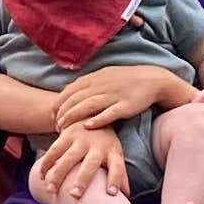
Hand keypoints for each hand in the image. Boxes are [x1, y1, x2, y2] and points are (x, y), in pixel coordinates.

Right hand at [28, 119, 129, 203]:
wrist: (92, 112)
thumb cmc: (106, 142)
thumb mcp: (116, 154)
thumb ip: (120, 174)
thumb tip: (126, 195)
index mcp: (113, 151)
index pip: (118, 167)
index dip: (116, 179)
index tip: (112, 193)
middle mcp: (98, 145)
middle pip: (91, 164)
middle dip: (83, 179)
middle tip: (75, 195)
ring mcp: (81, 139)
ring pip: (68, 158)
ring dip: (58, 174)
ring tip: (51, 190)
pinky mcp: (67, 134)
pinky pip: (54, 151)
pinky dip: (47, 164)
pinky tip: (42, 177)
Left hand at [50, 64, 166, 129]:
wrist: (152, 79)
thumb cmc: (126, 79)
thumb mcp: (104, 75)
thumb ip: (87, 83)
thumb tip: (69, 91)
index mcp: (95, 78)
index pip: (70, 90)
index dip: (58, 103)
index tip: (51, 114)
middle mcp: (102, 86)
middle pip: (75, 99)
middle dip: (62, 113)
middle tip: (55, 125)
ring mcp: (113, 96)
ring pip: (88, 106)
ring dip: (73, 117)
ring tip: (63, 128)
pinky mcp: (125, 106)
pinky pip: (110, 113)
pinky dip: (98, 119)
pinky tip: (87, 126)